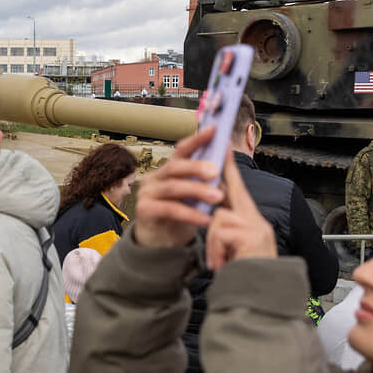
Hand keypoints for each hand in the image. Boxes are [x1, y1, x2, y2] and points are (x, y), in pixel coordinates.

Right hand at [134, 126, 224, 248]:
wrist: (162, 243)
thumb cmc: (181, 215)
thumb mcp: (195, 196)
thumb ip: (206, 179)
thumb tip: (227, 156)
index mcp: (169, 170)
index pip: (181, 150)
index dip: (197, 139)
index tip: (214, 130)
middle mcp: (155, 178)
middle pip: (175, 167)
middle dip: (196, 167)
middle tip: (216, 172)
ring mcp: (147, 193)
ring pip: (173, 188)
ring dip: (197, 191)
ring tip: (217, 198)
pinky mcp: (145, 211)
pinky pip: (170, 209)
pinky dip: (190, 214)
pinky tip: (206, 220)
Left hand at [205, 150, 276, 269]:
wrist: (261, 299)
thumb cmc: (246, 277)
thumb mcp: (235, 250)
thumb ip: (227, 230)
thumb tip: (215, 213)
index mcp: (252, 223)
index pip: (239, 191)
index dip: (230, 170)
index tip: (224, 149)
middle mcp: (257, 222)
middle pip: (235, 191)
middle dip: (226, 171)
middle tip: (220, 148)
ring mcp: (256, 227)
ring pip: (219, 217)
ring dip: (213, 241)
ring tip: (219, 262)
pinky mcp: (250, 236)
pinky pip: (220, 232)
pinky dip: (216, 250)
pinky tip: (222, 265)